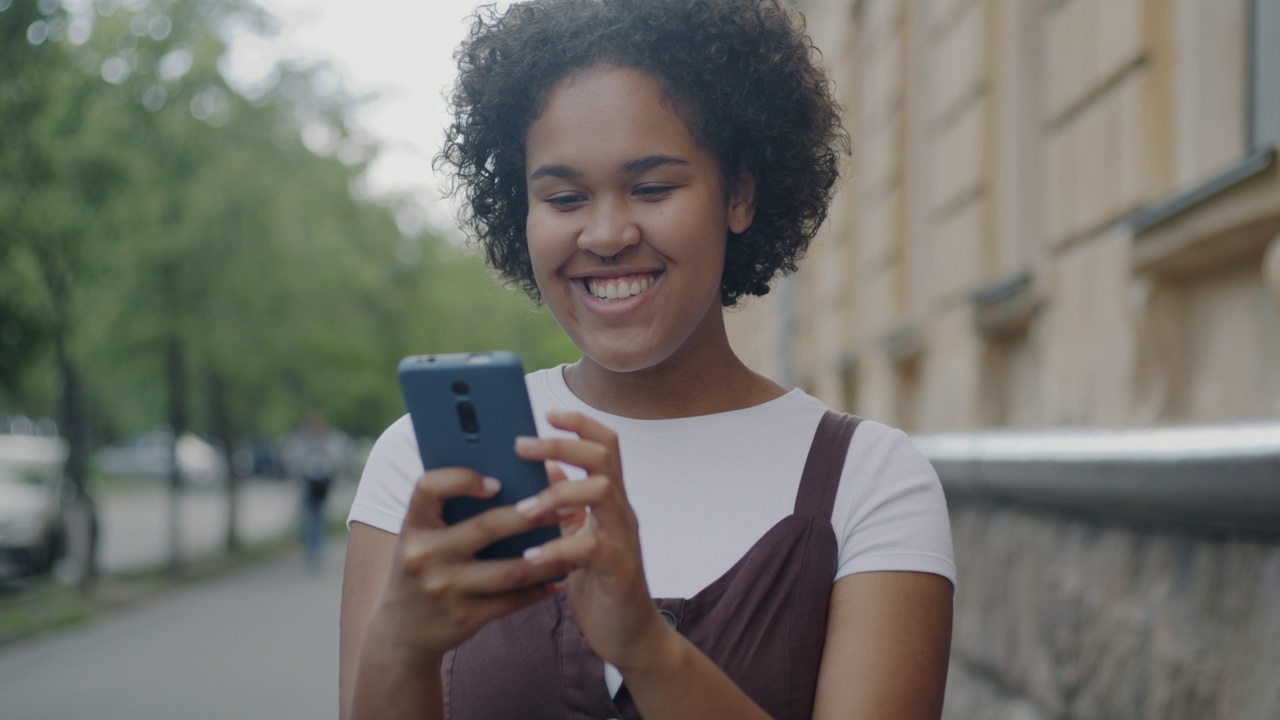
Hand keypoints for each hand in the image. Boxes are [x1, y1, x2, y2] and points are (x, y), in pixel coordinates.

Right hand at [371, 468, 571, 664]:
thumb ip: (452, 509)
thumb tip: (512, 478)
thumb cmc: (423, 567)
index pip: (429, 487)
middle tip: (566, 504)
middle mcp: (425, 556)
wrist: (401, 631)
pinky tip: (560, 576)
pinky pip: (513, 600)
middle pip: (487, 527)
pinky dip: (540, 587)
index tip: (496, 480)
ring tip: (576, 544)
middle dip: (533, 515)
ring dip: (550, 557)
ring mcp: (445, 590)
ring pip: (511, 570)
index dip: (462, 478)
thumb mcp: (424, 536)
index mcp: (414, 526)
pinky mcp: (465, 618)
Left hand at [513, 410, 672, 671]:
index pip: (605, 445)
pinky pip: (590, 547)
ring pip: (601, 491)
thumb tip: (537, 465)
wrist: (629, 635)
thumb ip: (562, 502)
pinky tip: (529, 556)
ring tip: (521, 510)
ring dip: (556, 494)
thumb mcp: (576, 535)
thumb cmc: (597, 582)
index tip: (547, 411)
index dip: (580, 423)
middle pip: (602, 457)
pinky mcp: (620, 569)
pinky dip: (556, 547)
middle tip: (520, 446)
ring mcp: (624, 538)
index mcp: (610, 500)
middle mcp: (621, 511)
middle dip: (561, 444)